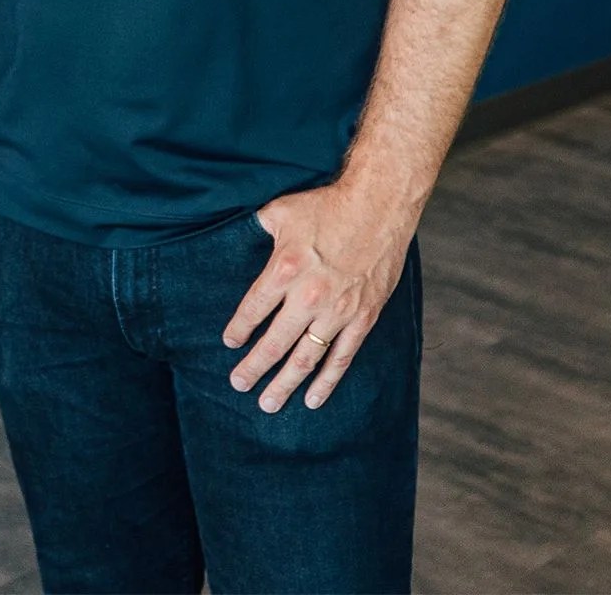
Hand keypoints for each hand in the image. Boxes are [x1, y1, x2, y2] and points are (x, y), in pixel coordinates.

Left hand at [222, 184, 411, 412]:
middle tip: (238, 384)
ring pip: (305, 359)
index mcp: (285, 269)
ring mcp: (338, 311)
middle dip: (253, 367)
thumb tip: (234, 238)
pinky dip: (326, 382)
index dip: (239, 330)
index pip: (253, 310)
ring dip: (284, 384)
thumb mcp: (281, 211)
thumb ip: (256, 229)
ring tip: (267, 403)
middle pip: (274, 343)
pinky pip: (341, 358)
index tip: (230, 344)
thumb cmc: (328, 205)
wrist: (380, 205)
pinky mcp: (363, 318)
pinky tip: (312, 399)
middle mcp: (309, 296)